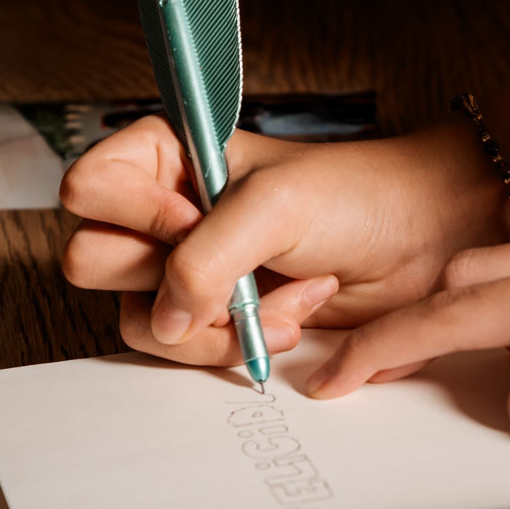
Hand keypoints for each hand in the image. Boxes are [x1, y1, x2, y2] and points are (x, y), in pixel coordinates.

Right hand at [60, 114, 498, 365]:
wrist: (421, 242)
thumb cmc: (357, 196)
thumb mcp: (274, 206)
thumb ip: (203, 257)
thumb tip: (166, 318)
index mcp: (163, 156)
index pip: (87, 189)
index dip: (134, 213)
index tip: (192, 216)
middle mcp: (161, 212)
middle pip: (96, 262)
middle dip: (173, 274)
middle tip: (236, 258)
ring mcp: (184, 272)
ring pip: (140, 321)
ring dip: (216, 321)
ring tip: (282, 295)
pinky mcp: (215, 320)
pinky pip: (186, 352)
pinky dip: (239, 343)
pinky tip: (292, 314)